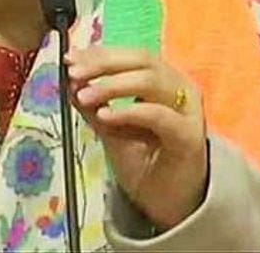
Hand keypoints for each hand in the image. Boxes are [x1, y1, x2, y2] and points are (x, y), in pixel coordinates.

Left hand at [64, 46, 207, 229]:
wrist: (169, 205)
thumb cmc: (146, 163)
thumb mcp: (111, 129)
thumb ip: (94, 104)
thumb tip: (71, 80)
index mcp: (163, 80)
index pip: (131, 56)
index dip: (100, 54)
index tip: (70, 59)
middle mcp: (180, 87)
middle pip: (142, 60)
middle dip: (104, 63)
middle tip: (74, 73)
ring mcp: (188, 110)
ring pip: (150, 81)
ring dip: (112, 85)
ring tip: (83, 96)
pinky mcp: (189, 135)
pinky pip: (158, 115)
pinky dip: (128, 111)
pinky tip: (105, 116)